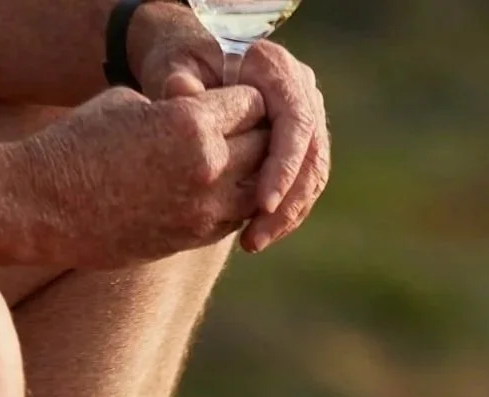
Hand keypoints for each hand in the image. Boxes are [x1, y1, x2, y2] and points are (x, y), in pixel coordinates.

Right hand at [15, 84, 270, 266]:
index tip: (234, 99)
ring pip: (258, 190)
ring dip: (252, 176)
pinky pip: (234, 219)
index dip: (246, 99)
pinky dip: (235, 204)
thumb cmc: (79, 144)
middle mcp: (207, 170)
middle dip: (257, 135)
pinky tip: (218, 192)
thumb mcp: (130, 103)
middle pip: (265, 147)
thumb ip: (177, 107)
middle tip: (244, 131)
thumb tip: (204, 111)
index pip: (252, 104)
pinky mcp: (192, 239)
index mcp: (192, 124)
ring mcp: (202, 211)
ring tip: (235, 163)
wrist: (44, 207)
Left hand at [134, 16, 330, 253]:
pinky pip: (304, 184)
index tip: (262, 205)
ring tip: (253, 243)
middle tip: (255, 239)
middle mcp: (301, 89)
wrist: (197, 62)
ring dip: (288, 216)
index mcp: (276, 67)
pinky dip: (286, 213)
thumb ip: (178, 78)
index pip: (295, 122)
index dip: (283, 167)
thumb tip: (180, 90)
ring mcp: (306, 117)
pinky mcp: (301, 144)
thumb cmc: (182, 62)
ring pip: (314, 175)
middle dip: (288, 203)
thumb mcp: (174, 63)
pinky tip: (257, 235)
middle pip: (313, 154)